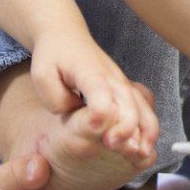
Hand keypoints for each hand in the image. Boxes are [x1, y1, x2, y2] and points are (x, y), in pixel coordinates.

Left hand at [29, 25, 159, 160]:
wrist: (67, 35)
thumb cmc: (53, 56)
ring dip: (144, 129)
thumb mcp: (41, 75)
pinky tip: (145, 146)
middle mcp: (111, 77)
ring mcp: (121, 82)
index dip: (99, 111)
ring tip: (142, 153)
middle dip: (124, 125)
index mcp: (89, 72)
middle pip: (126, 101)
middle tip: (112, 145)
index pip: (99, 91)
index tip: (94, 128)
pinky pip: (143, 106)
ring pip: (141, 105)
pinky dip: (148, 126)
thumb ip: (55, 98)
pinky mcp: (125, 89)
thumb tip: (73, 115)